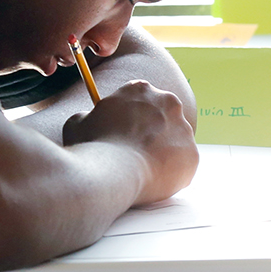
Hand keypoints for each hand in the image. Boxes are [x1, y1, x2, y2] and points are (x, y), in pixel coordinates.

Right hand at [63, 80, 197, 203]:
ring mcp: (184, 129)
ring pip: (174, 142)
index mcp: (140, 89)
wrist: (112, 172)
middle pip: (163, 117)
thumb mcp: (77, 123)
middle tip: (134, 152)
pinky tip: (151, 182)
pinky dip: (170, 174)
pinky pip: (182, 166)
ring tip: (140, 171)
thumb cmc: (92, 146)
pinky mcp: (192, 155)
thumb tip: (89, 119)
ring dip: (162, 154)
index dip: (132, 117)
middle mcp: (168, 103)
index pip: (140, 99)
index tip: (125, 132)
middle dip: (152, 133)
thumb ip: (89, 117)